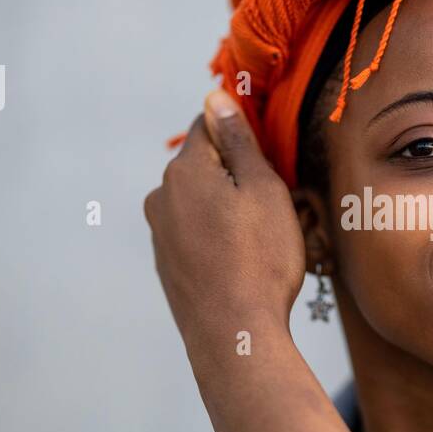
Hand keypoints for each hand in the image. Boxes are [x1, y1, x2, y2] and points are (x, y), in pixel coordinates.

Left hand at [144, 89, 304, 351]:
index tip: (268, 158)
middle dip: (236, 175)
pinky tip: (240, 262)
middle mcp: (161, 196)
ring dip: (227, 208)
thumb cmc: (260, 259)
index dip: (242, 135)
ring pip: (199, 201)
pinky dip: (216, 237)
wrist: (234, 334)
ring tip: (260, 241)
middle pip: (204, 165)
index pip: (209, 125)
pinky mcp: (166, 264)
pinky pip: (194, 233)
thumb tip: (215, 97)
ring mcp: (159, 233)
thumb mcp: (263, 189)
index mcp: (184, 170)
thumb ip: (238, 140)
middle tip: (273, 206)